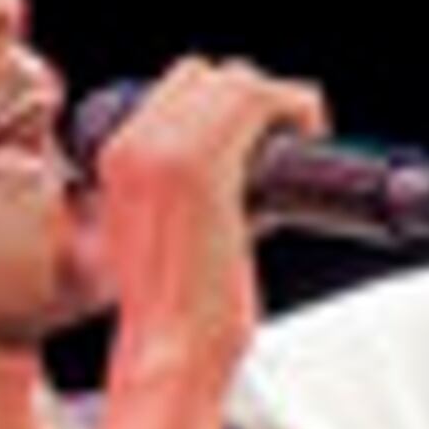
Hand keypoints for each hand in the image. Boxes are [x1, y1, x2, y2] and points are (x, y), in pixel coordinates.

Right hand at [71, 53, 327, 383]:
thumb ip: (191, 192)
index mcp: (117, 159)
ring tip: (302, 133)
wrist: (169, 354)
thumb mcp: (164, 234)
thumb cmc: (175, 314)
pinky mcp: (203, 168)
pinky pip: (258, 100)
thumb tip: (245, 167)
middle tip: (286, 133)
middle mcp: (134, 147)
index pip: (178, 88)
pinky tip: (311, 132)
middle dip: (252, 96)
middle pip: (205, 75)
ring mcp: (165, 153)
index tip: (257, 129)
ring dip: (279, 99)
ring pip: (234, 80)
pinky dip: (296, 105)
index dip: (226, 101)